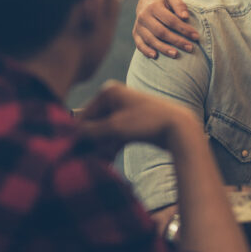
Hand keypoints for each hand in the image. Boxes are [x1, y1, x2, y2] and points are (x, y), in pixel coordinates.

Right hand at [77, 81, 195, 151]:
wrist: (179, 128)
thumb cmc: (147, 123)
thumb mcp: (115, 128)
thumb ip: (90, 131)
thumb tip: (71, 134)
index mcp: (109, 91)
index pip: (84, 114)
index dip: (79, 133)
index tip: (74, 150)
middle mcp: (116, 98)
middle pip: (94, 124)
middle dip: (93, 142)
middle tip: (91, 158)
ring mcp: (125, 111)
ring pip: (105, 132)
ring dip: (102, 146)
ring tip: (103, 159)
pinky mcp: (133, 124)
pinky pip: (116, 136)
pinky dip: (112, 146)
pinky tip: (110, 158)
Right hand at [133, 0, 199, 58]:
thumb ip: (179, 5)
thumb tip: (185, 17)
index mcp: (153, 6)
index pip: (170, 20)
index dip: (183, 29)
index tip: (196, 36)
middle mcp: (144, 16)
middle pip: (161, 32)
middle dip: (176, 41)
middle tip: (190, 48)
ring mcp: (139, 26)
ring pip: (151, 39)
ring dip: (163, 48)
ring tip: (176, 54)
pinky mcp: (135, 33)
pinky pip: (139, 44)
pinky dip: (146, 51)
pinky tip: (155, 56)